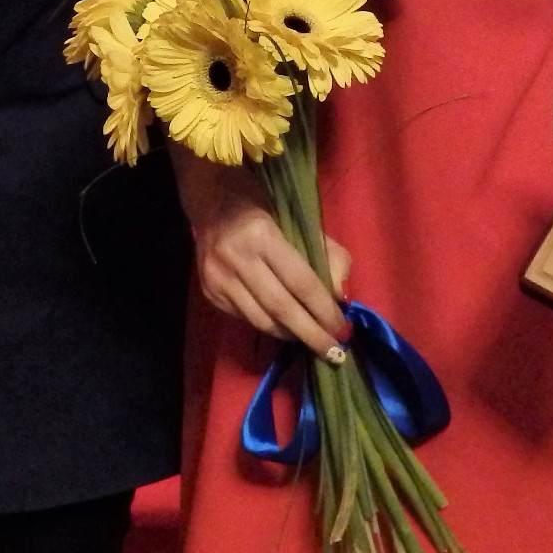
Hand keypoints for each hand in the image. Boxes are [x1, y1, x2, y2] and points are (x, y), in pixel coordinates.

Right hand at [174, 154, 350, 359]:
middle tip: (335, 353)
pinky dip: (270, 326)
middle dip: (312, 334)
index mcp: (261, 235)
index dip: (324, 310)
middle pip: (281, 308)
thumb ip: (326, 254)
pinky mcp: (209, 292)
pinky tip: (286, 328)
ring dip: (292, 335)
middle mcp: (235, 258)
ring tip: (314, 342)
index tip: (344, 330)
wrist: (209, 199)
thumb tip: (340, 297)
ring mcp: (217, 278)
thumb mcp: (298, 219)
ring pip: (261, 320)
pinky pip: (245, 318)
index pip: (300, 282)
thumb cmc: (262, 205)